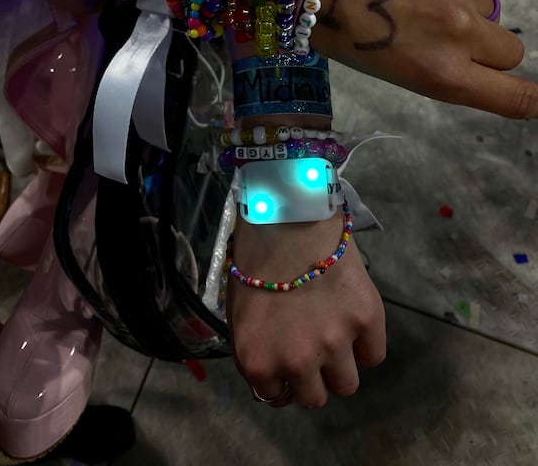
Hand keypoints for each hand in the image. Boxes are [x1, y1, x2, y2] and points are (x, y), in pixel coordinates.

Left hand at [227, 212, 385, 408]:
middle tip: (312, 346)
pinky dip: (366, 343)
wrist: (288, 217)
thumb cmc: (255, 259)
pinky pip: (374, 355)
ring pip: (347, 385)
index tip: (285, 356)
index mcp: (258, 360)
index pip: (275, 396)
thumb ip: (258, 350)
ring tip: (334, 332)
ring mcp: (334, 342)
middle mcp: (297, 361)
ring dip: (341, 365)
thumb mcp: (240, 312)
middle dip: (313, 377)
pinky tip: (353, 318)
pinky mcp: (366, 320)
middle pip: (315, 399)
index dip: (282, 375)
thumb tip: (276, 373)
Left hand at [315, 0, 537, 118]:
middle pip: (512, 51)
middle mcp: (460, 32)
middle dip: (489, 52)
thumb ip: (447, 71)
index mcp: (442, 74)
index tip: (534, 99)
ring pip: (490, 11)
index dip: (531, 99)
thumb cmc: (347, 38)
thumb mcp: (397, 73)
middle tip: (449, 42)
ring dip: (468, 13)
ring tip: (418, 5)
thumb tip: (485, 63)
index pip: (513, 94)